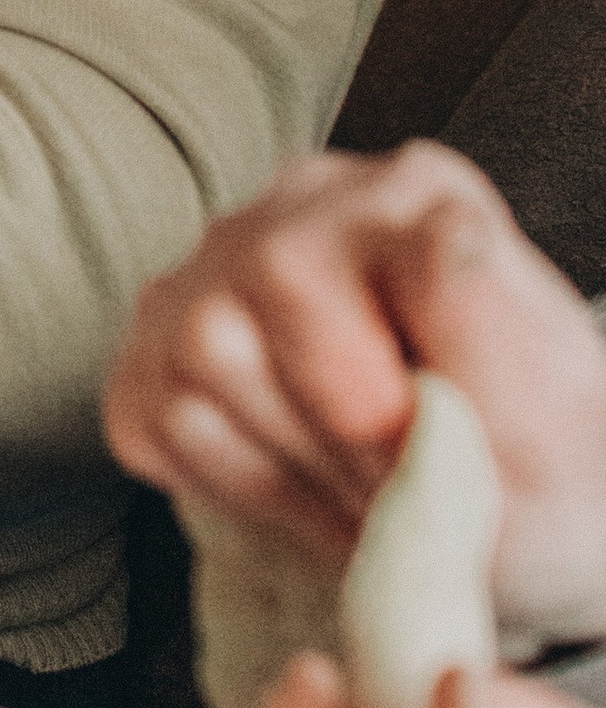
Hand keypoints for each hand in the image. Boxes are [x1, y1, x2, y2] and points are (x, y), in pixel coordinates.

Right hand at [104, 144, 605, 653]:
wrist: (497, 515)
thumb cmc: (533, 463)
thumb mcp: (553, 417)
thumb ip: (495, 325)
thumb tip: (445, 233)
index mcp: (414, 192)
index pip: (352, 262)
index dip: (390, 392)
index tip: (440, 443)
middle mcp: (298, 203)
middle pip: (260, 296)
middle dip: (339, 428)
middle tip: (404, 481)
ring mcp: (212, 267)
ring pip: (200, 354)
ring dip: (292, 461)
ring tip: (363, 483)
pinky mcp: (154, 346)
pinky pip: (157, 420)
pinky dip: (236, 481)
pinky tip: (305, 476)